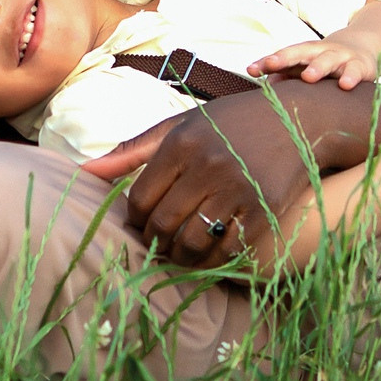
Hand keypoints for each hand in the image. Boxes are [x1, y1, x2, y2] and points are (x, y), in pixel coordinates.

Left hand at [81, 94, 322, 265]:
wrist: (298, 119)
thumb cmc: (230, 122)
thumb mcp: (181, 125)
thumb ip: (132, 150)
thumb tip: (83, 173)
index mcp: (181, 142)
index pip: (140, 200)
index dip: (136, 221)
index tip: (143, 225)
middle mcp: (206, 164)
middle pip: (163, 226)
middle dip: (155, 243)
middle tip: (160, 245)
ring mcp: (237, 188)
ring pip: (191, 243)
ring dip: (181, 257)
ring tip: (181, 252)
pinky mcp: (263, 209)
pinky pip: (227, 251)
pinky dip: (213, 262)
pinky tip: (210, 255)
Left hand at [248, 34, 380, 89]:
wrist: (363, 46)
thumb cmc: (327, 62)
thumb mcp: (308, 66)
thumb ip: (288, 75)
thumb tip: (267, 88)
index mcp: (305, 53)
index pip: (283, 56)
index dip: (267, 62)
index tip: (251, 69)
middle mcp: (321, 51)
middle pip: (301, 52)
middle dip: (285, 58)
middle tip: (271, 64)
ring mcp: (341, 57)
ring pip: (328, 60)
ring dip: (317, 67)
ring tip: (308, 77)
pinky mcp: (361, 65)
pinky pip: (355, 71)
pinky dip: (351, 77)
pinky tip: (345, 85)